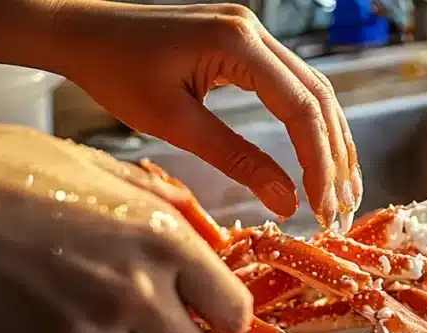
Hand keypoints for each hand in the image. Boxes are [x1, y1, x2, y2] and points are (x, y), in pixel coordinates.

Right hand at [0, 124, 251, 332]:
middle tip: (161, 330)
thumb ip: (164, 202)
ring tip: (105, 332)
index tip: (210, 312)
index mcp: (160, 238)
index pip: (232, 308)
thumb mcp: (98, 164)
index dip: (223, 312)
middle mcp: (137, 292)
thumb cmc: (2, 170)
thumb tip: (208, 237)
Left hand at [55, 2, 360, 229]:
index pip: (301, 108)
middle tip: (343, 208)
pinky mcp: (247, 44)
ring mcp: (254, 33)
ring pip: (314, 92)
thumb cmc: (115, 73)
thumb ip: (236, 159)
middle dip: (336, 157)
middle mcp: (256, 30)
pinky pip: (294, 86)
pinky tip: (318, 158)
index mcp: (237, 43)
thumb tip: (288, 203)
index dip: (320, 163)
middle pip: (319, 98)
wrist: (83, 32)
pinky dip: (310, 125)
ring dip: (331, 142)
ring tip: (341, 191)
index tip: (324, 208)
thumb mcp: (174, 123)